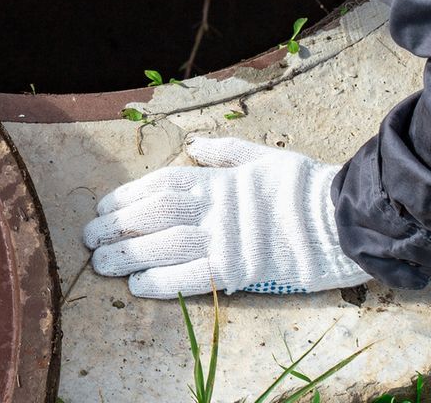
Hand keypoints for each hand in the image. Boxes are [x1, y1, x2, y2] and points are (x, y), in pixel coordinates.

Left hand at [82, 137, 368, 297]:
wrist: (341, 219)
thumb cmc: (304, 186)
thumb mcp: (263, 156)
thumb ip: (225, 151)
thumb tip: (195, 145)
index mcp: (219, 179)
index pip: (162, 184)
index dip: (129, 195)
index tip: (105, 205)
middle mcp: (215, 208)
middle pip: (154, 215)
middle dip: (118, 226)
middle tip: (89, 236)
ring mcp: (225, 240)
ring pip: (164, 246)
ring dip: (128, 255)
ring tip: (101, 262)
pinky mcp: (238, 271)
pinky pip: (190, 278)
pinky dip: (161, 282)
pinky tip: (136, 285)